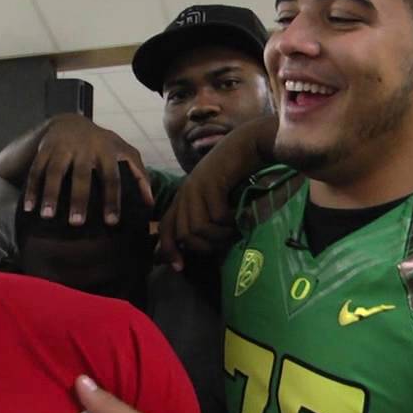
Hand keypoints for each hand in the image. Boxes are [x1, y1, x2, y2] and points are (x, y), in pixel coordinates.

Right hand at [23, 115, 152, 225]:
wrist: (69, 121)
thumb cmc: (102, 144)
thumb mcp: (124, 152)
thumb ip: (139, 174)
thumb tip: (150, 204)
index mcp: (106, 150)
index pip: (111, 177)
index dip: (112, 199)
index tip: (111, 222)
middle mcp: (83, 148)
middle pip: (81, 174)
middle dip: (78, 198)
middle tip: (76, 224)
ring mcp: (62, 148)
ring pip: (54, 170)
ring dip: (49, 193)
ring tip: (46, 216)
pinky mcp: (44, 149)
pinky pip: (35, 170)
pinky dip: (31, 188)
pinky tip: (29, 207)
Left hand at [156, 115, 277, 269]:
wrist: (246, 145)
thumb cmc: (235, 173)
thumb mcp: (215, 196)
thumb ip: (204, 215)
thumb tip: (199, 244)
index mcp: (183, 197)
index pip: (166, 227)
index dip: (168, 249)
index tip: (180, 267)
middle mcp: (185, 193)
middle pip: (184, 234)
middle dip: (204, 246)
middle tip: (224, 242)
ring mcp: (196, 187)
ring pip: (199, 228)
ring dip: (219, 235)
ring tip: (233, 229)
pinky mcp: (211, 183)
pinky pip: (217, 217)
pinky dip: (230, 222)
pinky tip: (239, 216)